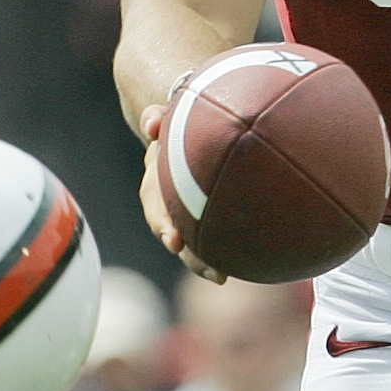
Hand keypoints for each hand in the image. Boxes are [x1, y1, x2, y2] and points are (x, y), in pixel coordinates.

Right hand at [136, 105, 224, 283]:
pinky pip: (206, 230)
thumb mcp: (169, 114)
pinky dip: (216, 248)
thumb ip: (156, 116)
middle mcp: (166, 193)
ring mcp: (181, 203)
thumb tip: (152, 124)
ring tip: (219, 276)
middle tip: (206, 268)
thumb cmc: (181, 118)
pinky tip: (238, 263)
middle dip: (185, 250)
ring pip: (187, 237)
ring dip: (199, 258)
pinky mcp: (199, 208)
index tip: (173, 240)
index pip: (155, 199)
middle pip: (172, 229)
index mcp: (157, 172)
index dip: (163, 222)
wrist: (185, 124)